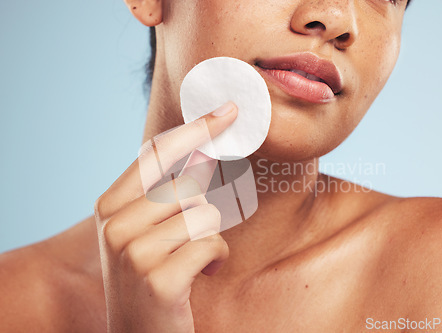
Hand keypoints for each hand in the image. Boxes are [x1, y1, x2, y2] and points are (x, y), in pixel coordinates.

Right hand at [94, 102, 237, 332]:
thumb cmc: (151, 276)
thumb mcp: (149, 229)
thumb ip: (168, 190)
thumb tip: (206, 147)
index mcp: (110, 206)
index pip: (156, 152)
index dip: (195, 129)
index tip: (228, 111)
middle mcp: (114, 225)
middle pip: (188, 186)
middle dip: (201, 213)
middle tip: (187, 242)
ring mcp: (132, 252)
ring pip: (204, 215)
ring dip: (208, 240)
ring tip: (188, 263)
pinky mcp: (158, 279)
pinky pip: (212, 245)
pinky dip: (214, 261)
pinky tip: (197, 278)